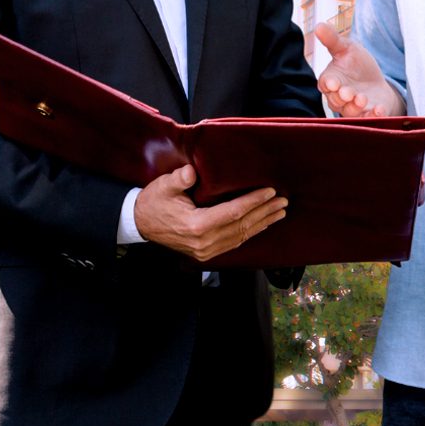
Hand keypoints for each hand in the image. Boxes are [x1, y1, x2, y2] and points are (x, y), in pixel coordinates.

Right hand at [133, 166, 287, 263]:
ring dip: (262, 224)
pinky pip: (235, 243)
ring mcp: (207, 250)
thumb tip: (193, 172)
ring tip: (279, 212)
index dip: (253, 202)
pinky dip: (250, 233)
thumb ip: (179, 179)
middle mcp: (205, 242)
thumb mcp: (163, 186)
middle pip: (242, 226)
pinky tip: (262, 224)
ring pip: (241, 237)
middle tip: (283, 201)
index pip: (233, 213)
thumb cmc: (153, 202)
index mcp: (196, 226)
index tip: (270, 192)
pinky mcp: (207, 253)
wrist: (140, 223)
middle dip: (265, 213)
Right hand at [314, 24, 405, 118]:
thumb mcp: (346, 48)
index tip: (333, 82)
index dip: (329, 84)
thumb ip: (332, 40)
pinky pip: (368, 119)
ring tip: (363, 99)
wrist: (376, 82)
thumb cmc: (357, 64)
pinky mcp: (368, 115)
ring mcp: (353, 108)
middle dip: (342, 97)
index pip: (326, 84)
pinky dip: (373, 116)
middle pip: (336, 100)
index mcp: (331, 80)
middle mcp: (339, 97)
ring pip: (350, 112)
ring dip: (356, 107)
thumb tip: (318, 25)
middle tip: (349, 92)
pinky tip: (378, 110)